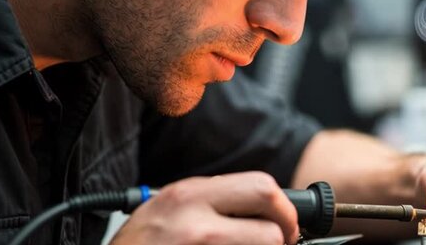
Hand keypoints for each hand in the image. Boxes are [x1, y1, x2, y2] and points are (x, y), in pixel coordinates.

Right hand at [111, 172, 298, 244]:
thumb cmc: (139, 243)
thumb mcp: (173, 206)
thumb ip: (215, 200)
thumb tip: (264, 205)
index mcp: (191, 194)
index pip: (261, 187)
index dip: (284, 208)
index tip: (286, 223)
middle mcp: (195, 221)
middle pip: (272, 225)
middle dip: (285, 235)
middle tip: (283, 242)